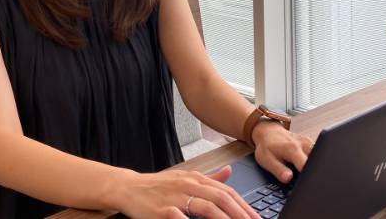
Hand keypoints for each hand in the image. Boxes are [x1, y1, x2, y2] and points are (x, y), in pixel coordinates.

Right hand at [116, 165, 259, 218]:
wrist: (129, 188)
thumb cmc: (158, 187)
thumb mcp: (185, 178)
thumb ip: (209, 178)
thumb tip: (229, 171)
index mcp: (196, 178)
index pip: (226, 192)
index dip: (244, 205)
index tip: (257, 217)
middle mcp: (189, 185)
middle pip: (221, 198)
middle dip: (241, 213)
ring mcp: (176, 197)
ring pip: (207, 207)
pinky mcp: (163, 210)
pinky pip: (182, 218)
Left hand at [251, 120, 314, 182]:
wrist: (268, 132)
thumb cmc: (267, 147)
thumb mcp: (267, 160)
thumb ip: (278, 170)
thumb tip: (288, 178)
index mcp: (293, 149)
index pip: (307, 166)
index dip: (308, 178)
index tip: (306, 185)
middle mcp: (303, 144)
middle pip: (317, 162)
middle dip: (313, 174)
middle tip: (305, 181)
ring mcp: (308, 142)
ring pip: (319, 158)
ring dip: (314, 167)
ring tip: (301, 171)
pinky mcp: (310, 142)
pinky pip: (317, 154)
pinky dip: (314, 162)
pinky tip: (305, 165)